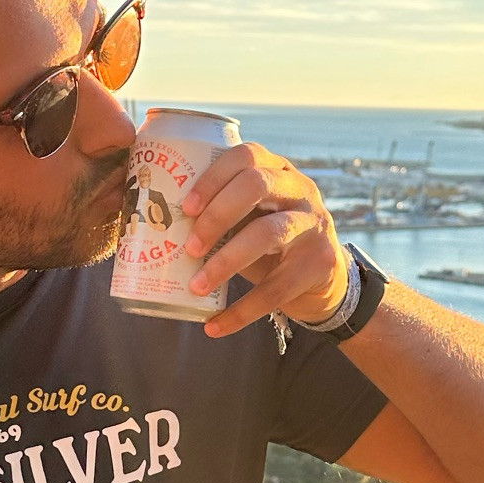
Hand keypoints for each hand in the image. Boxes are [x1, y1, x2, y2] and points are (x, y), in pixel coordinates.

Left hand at [183, 142, 349, 338]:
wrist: (325, 276)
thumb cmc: (270, 238)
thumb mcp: (252, 215)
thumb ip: (221, 212)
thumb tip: (158, 225)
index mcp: (275, 169)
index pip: (245, 156)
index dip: (212, 178)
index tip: (186, 207)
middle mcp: (300, 189)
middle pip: (256, 185)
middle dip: (217, 216)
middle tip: (189, 247)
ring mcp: (314, 224)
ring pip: (267, 234)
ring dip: (225, 262)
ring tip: (196, 286)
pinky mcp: (320, 263)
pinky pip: (276, 290)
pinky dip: (241, 312)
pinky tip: (214, 326)